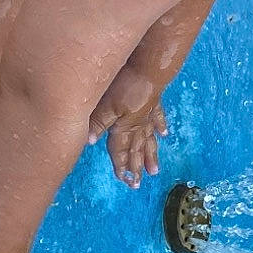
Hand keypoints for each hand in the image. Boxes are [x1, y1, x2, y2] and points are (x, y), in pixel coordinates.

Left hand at [87, 69, 166, 187]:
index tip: (123, 180)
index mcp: (124, 127)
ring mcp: (148, 115)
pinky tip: (164, 135)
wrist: (149, 67)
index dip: (120, 165)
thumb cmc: (126, 85)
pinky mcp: (154, 102)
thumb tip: (87, 142)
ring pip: (149, 140)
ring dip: (150, 155)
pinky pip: (158, 118)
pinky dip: (161, 127)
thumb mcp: (107, 104)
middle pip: (136, 150)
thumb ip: (98, 123)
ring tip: (154, 170)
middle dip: (136, 167)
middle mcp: (138, 125)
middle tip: (138, 185)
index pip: (120, 150)